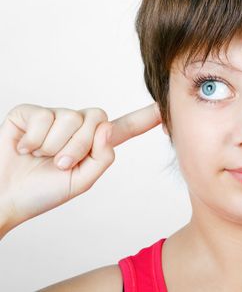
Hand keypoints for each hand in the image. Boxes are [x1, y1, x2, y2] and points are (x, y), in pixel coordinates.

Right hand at [0, 103, 161, 234]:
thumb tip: (107, 128)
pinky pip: (43, 117)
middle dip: (79, 146)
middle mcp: (76, 126)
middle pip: (96, 119)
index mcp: (93, 144)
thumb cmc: (41, 192)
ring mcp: (53, 117)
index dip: (144, 118)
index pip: (123, 128)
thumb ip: (102, 157)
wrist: (4, 196)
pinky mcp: (29, 113)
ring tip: (39, 158)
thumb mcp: (81, 181)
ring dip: (53, 146)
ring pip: (69, 118)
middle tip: (59, 164)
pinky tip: (24, 148)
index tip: (164, 107)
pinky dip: (33, 140)